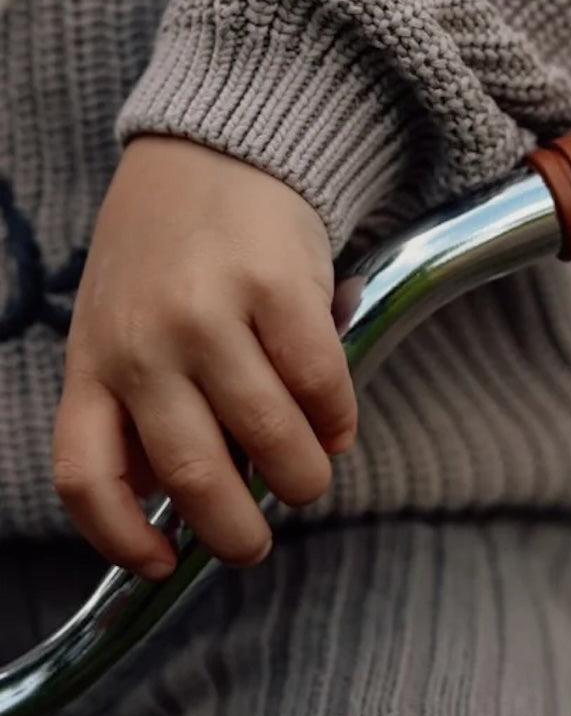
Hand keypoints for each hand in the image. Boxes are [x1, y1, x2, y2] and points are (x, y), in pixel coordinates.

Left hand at [53, 136, 356, 578]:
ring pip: (267, 436)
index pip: (86, 474)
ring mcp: (210, 315)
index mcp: (93, 360)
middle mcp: (144, 344)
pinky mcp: (277, 287)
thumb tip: (181, 496)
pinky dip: (338, 419)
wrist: (214, 151)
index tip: (162, 564)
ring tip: (312, 480)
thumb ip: (141, 404)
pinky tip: (339, 427)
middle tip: (257, 544)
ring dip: (302, 477)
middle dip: (236, 532)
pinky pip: (320, 382)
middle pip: (191, 473)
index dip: (121, 538)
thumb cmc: (168, 251)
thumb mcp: (120, 324)